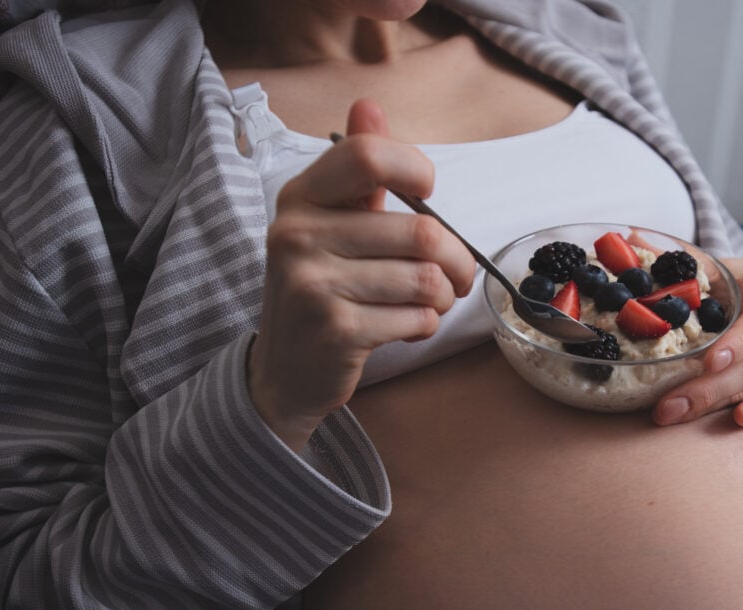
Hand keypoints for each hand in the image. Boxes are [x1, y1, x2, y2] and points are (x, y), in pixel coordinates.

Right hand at [248, 99, 474, 450]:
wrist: (285, 371)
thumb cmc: (321, 288)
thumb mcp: (329, 224)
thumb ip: (356, 171)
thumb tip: (369, 107)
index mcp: (301, 198)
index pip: (367, 156)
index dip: (416, 170)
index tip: (428, 193)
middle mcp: (299, 235)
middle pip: (422, 231)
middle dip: (457, 261)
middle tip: (456, 277)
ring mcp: (313, 284)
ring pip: (426, 279)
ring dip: (443, 297)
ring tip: (429, 303)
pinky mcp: (335, 330)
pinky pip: (417, 318)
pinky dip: (425, 325)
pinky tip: (406, 327)